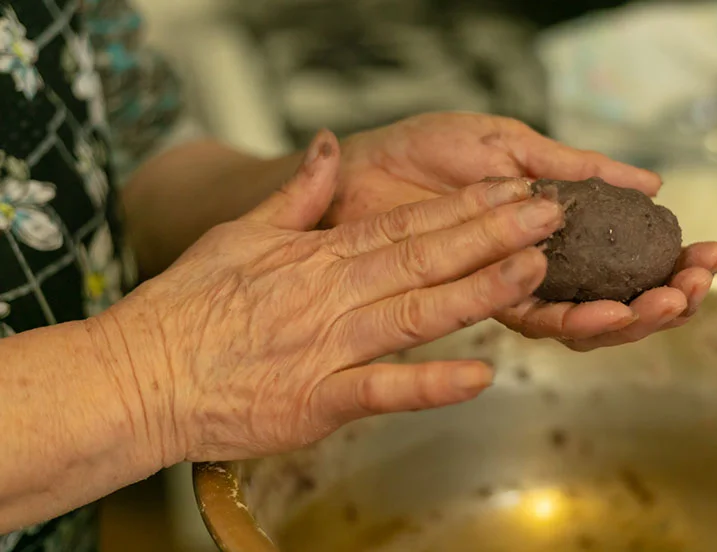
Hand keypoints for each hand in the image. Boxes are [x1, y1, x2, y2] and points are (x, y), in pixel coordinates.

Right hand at [101, 131, 561, 463]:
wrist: (140, 375)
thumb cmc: (186, 307)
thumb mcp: (237, 233)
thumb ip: (295, 195)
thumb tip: (329, 149)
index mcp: (318, 257)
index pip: (406, 224)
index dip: (466, 207)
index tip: (513, 190)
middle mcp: (333, 296)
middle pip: (425, 259)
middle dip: (493, 235)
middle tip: (549, 217)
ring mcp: (329, 349)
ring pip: (416, 314)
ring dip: (477, 292)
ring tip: (531, 271)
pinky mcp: (317, 402)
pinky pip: (382, 390)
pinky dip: (430, 384)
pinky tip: (478, 375)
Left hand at [333, 112, 716, 350]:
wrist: (361, 168)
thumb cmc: (428, 150)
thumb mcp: (513, 145)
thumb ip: (577, 170)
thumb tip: (650, 184)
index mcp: (556, 228)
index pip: (628, 257)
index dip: (672, 262)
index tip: (713, 252)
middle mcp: (539, 267)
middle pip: (616, 301)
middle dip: (664, 300)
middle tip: (694, 288)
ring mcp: (510, 289)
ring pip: (582, 323)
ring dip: (627, 319)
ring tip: (659, 304)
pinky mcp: (476, 303)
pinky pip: (530, 321)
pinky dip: (570, 320)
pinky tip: (600, 312)